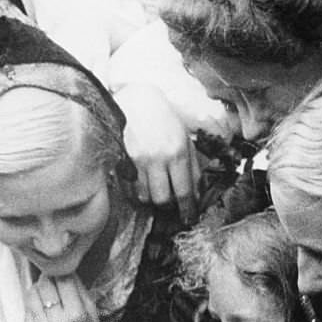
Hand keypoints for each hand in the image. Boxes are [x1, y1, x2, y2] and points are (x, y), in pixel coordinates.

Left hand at [25, 275, 110, 321]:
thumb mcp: (92, 312)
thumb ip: (78, 289)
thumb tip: (64, 268)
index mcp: (76, 314)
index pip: (61, 279)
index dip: (60, 270)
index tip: (60, 269)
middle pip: (43, 285)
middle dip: (47, 278)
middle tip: (52, 280)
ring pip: (31, 295)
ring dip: (38, 290)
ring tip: (46, 294)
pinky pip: (27, 312)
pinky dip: (34, 306)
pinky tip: (43, 311)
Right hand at [115, 82, 199, 224]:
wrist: (138, 102)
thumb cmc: (165, 119)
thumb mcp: (185, 139)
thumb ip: (192, 166)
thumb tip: (197, 191)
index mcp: (177, 152)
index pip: (184, 191)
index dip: (187, 209)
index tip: (189, 218)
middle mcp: (158, 159)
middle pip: (162, 199)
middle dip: (168, 206)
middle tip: (171, 203)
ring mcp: (138, 161)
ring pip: (144, 196)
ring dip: (152, 200)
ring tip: (156, 192)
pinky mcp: (123, 160)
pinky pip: (130, 189)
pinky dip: (137, 193)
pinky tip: (142, 187)